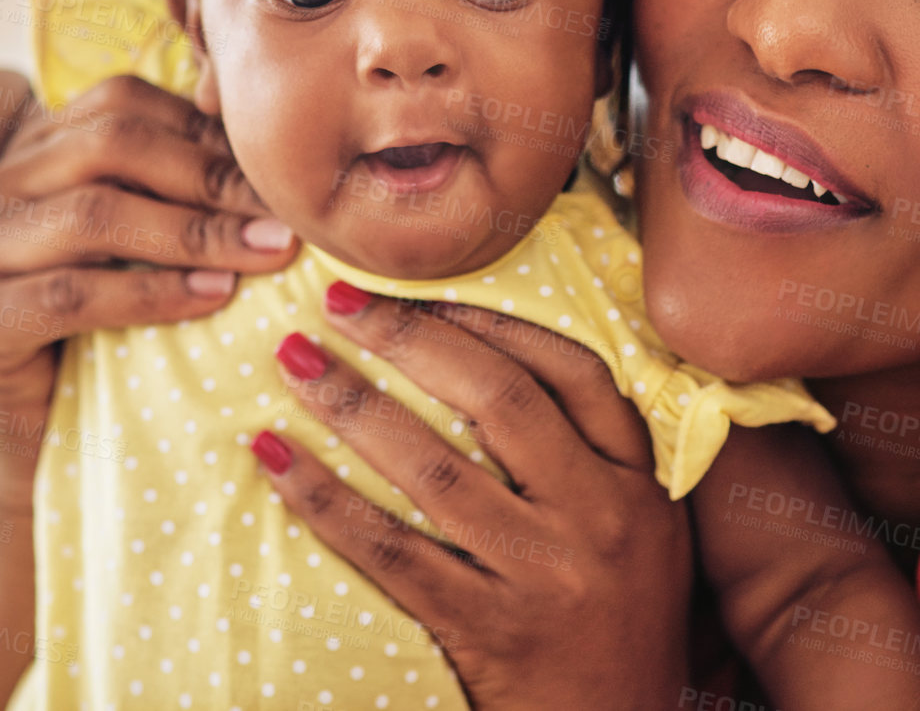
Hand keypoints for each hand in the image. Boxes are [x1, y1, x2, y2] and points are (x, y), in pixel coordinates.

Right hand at [0, 74, 299, 708]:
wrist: (55, 448)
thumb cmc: (121, 336)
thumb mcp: (157, 248)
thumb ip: (188, 189)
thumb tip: (276, 154)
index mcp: (35, 150)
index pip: (123, 102)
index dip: (206, 131)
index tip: (277, 174)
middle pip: (109, 145)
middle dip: (210, 179)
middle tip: (284, 217)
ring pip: (91, 213)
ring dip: (194, 233)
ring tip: (265, 254)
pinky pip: (69, 294)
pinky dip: (151, 293)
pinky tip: (214, 299)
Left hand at [253, 289, 692, 710]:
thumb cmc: (620, 625)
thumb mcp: (644, 531)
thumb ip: (596, 454)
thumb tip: (495, 356)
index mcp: (636, 484)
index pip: (571, 371)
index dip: (492, 321)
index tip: (423, 287)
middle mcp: (598, 519)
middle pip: (497, 400)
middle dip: (410, 338)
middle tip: (338, 300)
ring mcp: (541, 576)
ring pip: (434, 469)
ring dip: (354, 405)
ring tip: (293, 359)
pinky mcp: (486, 631)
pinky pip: (391, 552)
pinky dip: (326, 501)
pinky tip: (275, 459)